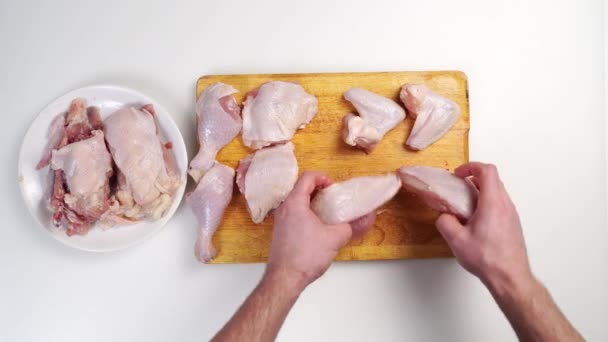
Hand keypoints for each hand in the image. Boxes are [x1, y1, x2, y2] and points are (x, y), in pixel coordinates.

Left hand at [266, 171, 352, 290]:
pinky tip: (317, 228)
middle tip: (332, 198)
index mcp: (295, 203)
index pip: (307, 177)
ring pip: (296, 202)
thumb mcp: (335, 238)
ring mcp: (279, 220)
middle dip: (318, 190)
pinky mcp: (280, 232)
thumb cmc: (305, 256)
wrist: (284, 278)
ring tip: (326, 213)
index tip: (333, 187)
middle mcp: (284, 208)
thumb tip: (366, 218)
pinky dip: (305, 214)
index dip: (322, 177)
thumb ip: (352, 225)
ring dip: (311, 203)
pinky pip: (292, 214)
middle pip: (300, 188)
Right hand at [435, 162, 531, 292]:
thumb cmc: (487, 259)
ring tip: (465, 205)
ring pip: (497, 191)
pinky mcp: (513, 224)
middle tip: (458, 187)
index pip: (487, 171)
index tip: (458, 174)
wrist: (510, 277)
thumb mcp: (456, 240)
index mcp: (493, 203)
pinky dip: (487, 202)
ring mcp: (512, 214)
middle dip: (473, 178)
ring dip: (480, 191)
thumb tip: (444, 216)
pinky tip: (475, 220)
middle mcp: (506, 205)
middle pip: (493, 179)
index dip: (471, 167)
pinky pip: (500, 204)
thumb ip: (445, 222)